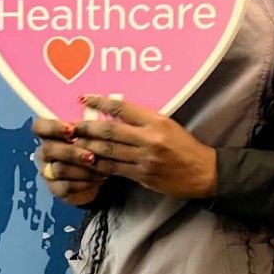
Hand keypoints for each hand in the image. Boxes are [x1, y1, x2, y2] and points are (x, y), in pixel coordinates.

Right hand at [31, 115, 106, 206]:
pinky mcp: (55, 189)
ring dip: (83, 170)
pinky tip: (98, 180)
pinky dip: (84, 183)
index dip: (52, 127)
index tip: (72, 129)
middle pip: (48, 149)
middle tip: (91, 157)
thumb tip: (95, 125)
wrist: (96, 177)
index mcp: (50, 135)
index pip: (39, 127)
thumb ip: (87, 130)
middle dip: (72, 152)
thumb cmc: (92, 150)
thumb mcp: (90, 137)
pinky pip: (65, 187)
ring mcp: (47, 172)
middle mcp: (44, 153)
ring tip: (103, 170)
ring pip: (58, 169)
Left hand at [70, 96, 217, 199]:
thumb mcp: (168, 125)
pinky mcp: (142, 175)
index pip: (122, 108)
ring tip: (72, 142)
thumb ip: (143, 121)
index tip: (85, 98)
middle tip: (69, 125)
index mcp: (156, 121)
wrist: (203, 172)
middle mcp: (149, 138)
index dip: (100, 102)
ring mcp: (145, 158)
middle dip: (85, 127)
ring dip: (86, 146)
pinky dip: (98, 164)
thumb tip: (114, 115)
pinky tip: (86, 160)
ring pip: (107, 151)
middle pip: (109, 130)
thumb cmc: (185, 147)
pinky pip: (113, 169)